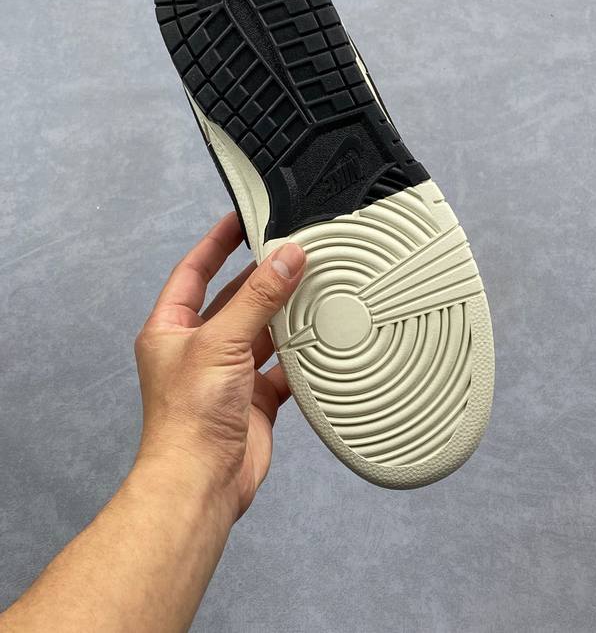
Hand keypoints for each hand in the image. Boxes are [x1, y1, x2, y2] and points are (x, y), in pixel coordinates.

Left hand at [134, 213, 304, 519]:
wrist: (202, 481)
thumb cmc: (188, 416)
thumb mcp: (222, 342)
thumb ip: (258, 298)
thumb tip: (285, 258)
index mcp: (172, 328)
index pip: (194, 271)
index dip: (216, 243)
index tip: (241, 219)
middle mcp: (198, 347)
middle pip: (234, 299)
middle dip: (260, 278)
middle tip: (291, 251)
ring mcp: (227, 373)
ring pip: (261, 331)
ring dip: (283, 314)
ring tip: (312, 286)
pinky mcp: (253, 397)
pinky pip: (281, 365)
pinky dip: (300, 354)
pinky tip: (318, 338)